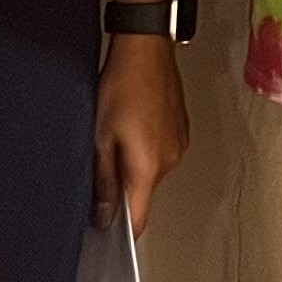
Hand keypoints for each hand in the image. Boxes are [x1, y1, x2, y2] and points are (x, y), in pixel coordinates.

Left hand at [94, 32, 189, 233]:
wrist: (146, 49)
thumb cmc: (121, 86)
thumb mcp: (101, 136)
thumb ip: (105, 180)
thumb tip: (105, 214)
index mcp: (149, 167)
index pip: (140, 218)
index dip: (122, 232)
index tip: (104, 231)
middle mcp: (170, 161)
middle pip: (144, 194)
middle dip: (122, 189)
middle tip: (99, 164)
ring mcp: (179, 145)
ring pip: (152, 172)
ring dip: (134, 166)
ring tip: (115, 137)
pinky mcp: (182, 130)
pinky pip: (162, 154)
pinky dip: (146, 150)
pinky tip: (132, 126)